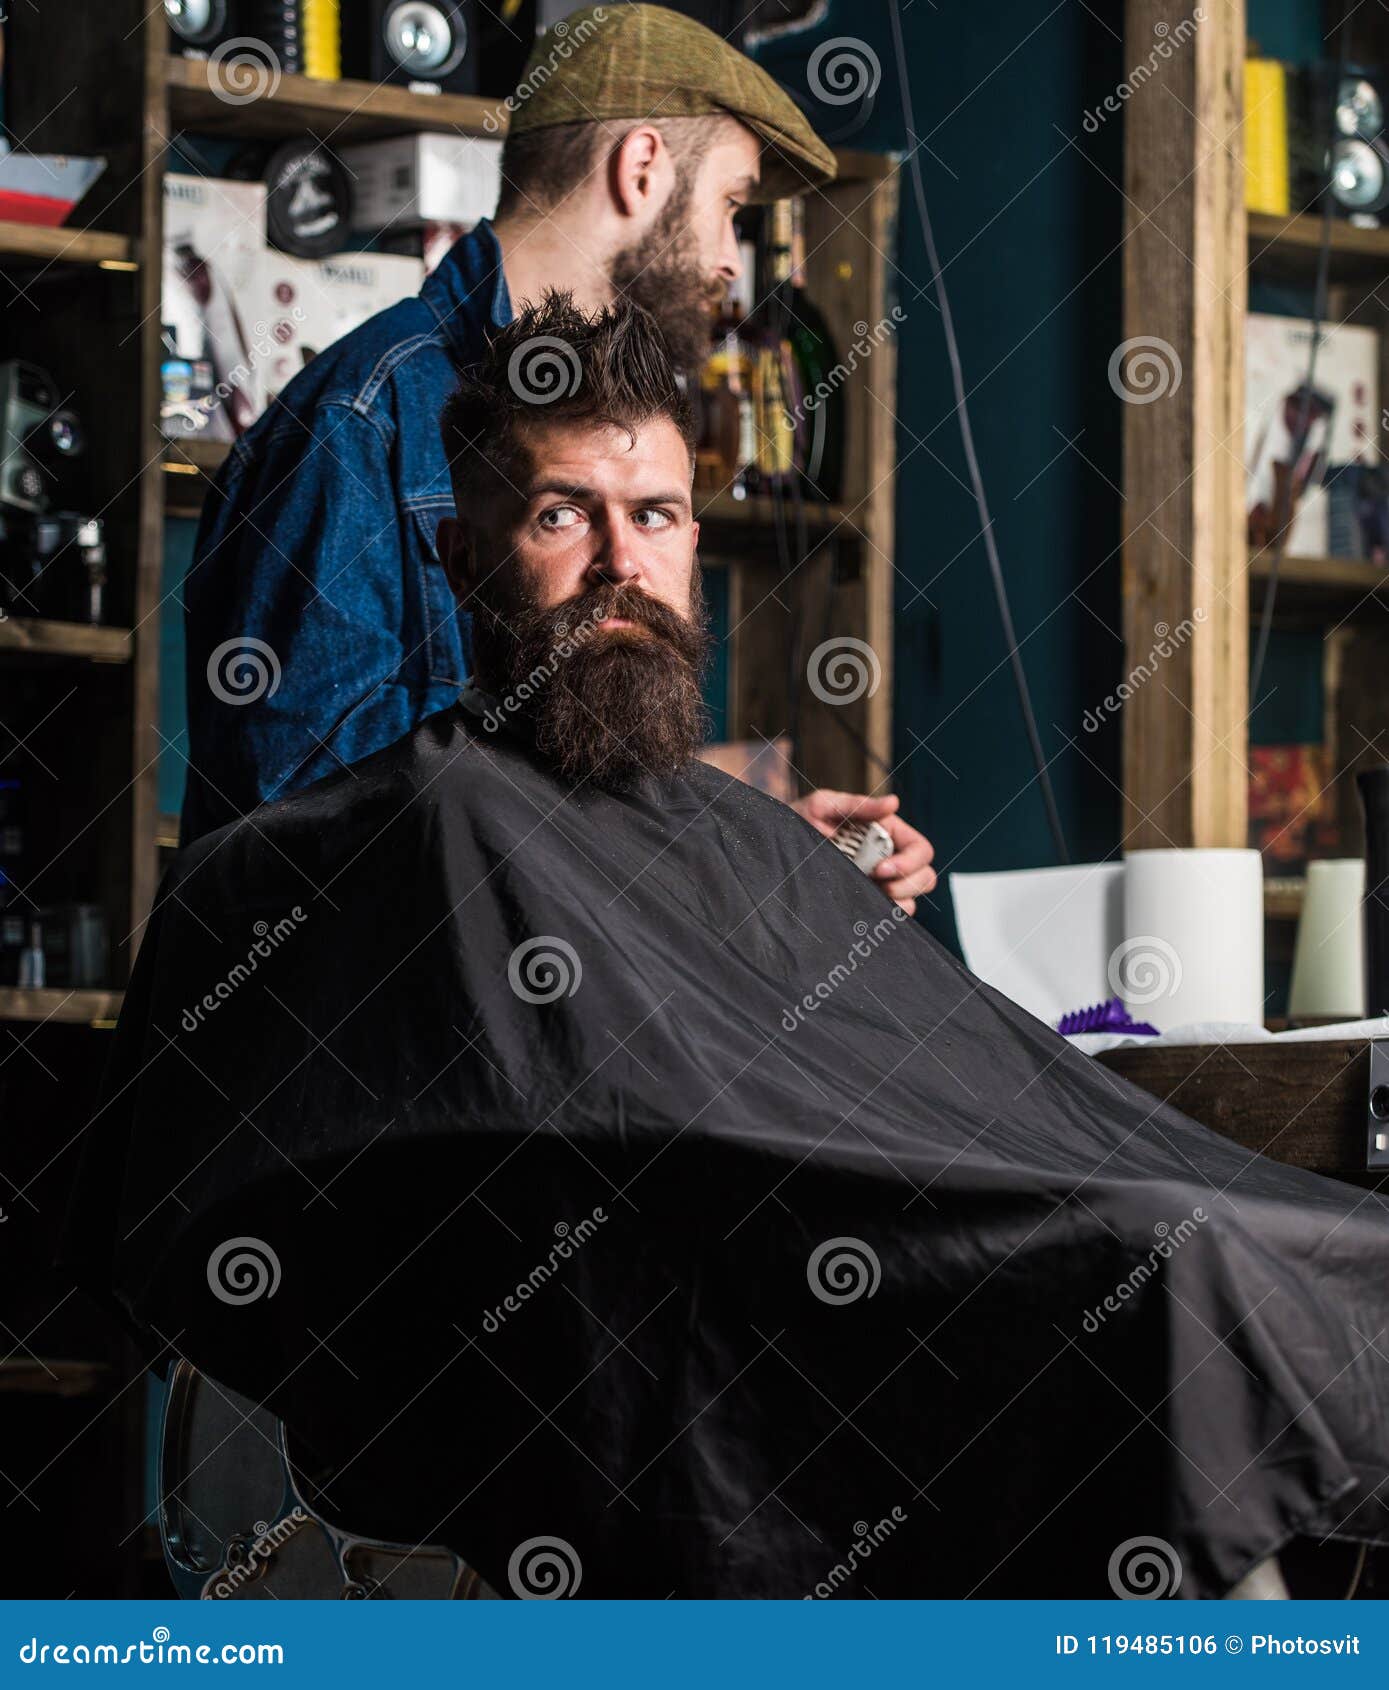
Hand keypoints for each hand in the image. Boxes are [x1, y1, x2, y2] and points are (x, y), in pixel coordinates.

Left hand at [789, 790, 936, 915]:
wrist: (774, 849)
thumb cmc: (798, 820)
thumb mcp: (824, 806)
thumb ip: (859, 805)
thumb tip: (894, 802)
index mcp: (886, 833)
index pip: (921, 849)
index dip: (910, 862)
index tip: (880, 868)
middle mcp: (888, 859)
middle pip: (925, 877)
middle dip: (907, 884)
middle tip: (877, 883)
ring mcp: (878, 883)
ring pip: (911, 900)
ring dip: (898, 901)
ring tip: (868, 895)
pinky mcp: (865, 901)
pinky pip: (888, 915)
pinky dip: (884, 916)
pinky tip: (861, 908)